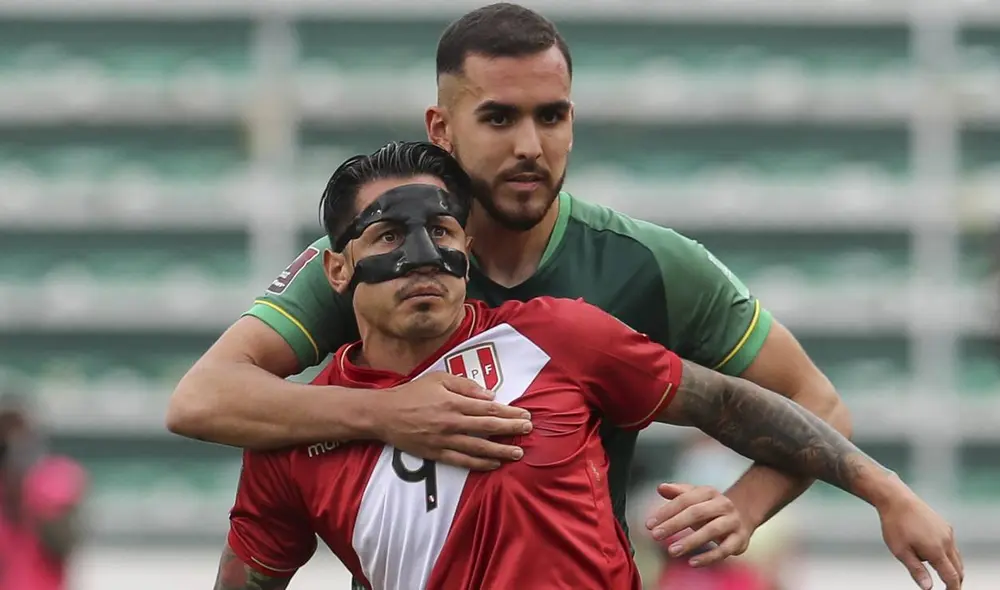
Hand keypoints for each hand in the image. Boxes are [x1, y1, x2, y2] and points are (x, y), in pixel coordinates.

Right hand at [371, 372, 532, 470]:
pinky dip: (479, 463)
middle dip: (510, 430)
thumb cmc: (413, 392)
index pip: (488, 409)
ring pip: (478, 448)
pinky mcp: (436, 454)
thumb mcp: (439, 379)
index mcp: (453, 402)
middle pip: (487, 428)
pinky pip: (462, 461)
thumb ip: (465, 386)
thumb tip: (490, 394)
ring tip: (517, 452)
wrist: (384, 414)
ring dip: (500, 450)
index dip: (508, 413)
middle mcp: (451, 423)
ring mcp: (444, 440)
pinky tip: (493, 463)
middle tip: (528, 430)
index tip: (524, 415)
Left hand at [644, 483, 752, 566]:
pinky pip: (724, 550)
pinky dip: (708, 557)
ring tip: (672, 551)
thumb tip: (661, 487)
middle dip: (674, 524)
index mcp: (708, 492)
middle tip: (656, 535)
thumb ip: (677, 493)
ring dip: (690, 541)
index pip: (684, 500)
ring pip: (711, 531)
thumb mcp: (694, 498)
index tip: (650, 524)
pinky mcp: (740, 539)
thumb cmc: (710, 509)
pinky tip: (692, 562)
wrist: (742, 517)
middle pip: (696, 513)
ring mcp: (732, 522)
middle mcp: (722, 504)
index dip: (666, 511)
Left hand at [877, 491, 962, 589]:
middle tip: (949, 588)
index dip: (953, 589)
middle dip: (955, 580)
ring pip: (956, 557)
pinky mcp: (945, 526)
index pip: (952, 576)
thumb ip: (916, 570)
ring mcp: (947, 532)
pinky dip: (948, 555)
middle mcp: (946, 541)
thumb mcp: (900, 551)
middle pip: (958, 568)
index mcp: (936, 550)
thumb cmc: (895, 525)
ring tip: (942, 574)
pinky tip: (935, 554)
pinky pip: (951, 546)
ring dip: (951, 567)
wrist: (896, 499)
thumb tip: (928, 588)